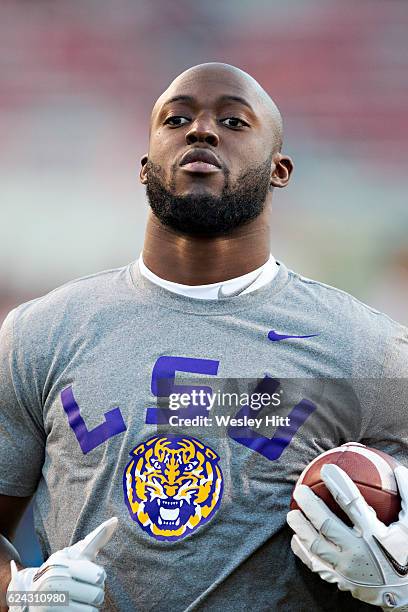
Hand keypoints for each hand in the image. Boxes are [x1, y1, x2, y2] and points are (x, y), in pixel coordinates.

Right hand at [7, 517, 117, 611]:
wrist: (31, 592)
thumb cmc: (62, 568)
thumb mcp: (74, 553)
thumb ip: (95, 539)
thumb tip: (115, 520)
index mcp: (63, 563)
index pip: (93, 573)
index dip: (97, 576)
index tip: (97, 578)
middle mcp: (57, 581)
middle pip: (98, 590)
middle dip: (97, 587)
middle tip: (85, 584)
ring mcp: (55, 599)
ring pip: (93, 604)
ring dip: (92, 601)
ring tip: (79, 595)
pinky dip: (85, 610)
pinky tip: (74, 605)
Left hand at [287, 464, 407, 609]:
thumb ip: (407, 497)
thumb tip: (399, 470)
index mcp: (375, 535)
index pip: (352, 504)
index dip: (338, 484)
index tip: (327, 469)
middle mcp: (358, 552)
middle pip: (326, 524)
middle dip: (310, 506)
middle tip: (299, 491)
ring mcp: (347, 569)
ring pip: (316, 546)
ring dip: (302, 528)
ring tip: (292, 515)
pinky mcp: (341, 581)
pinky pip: (316, 566)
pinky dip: (304, 552)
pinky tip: (296, 541)